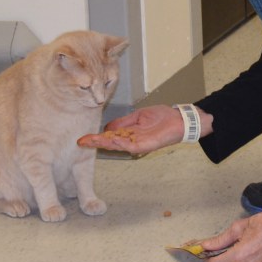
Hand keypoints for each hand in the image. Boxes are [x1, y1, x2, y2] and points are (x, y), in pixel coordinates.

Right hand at [78, 105, 209, 154]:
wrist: (179, 120)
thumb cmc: (162, 117)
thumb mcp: (138, 116)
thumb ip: (123, 122)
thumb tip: (107, 129)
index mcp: (128, 133)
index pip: (109, 137)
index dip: (96, 137)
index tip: (83, 138)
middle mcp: (131, 140)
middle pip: (110, 143)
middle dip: (96, 142)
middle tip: (81, 141)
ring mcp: (138, 144)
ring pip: (118, 145)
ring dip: (105, 143)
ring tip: (92, 141)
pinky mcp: (146, 145)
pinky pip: (131, 146)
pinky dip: (121, 143)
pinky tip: (111, 140)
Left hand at [199, 208, 261, 261]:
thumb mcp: (238, 228)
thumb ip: (220, 240)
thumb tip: (206, 245)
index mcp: (240, 255)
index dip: (210, 259)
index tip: (208, 254)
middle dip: (225, 257)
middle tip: (230, 245)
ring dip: (238, 260)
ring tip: (247, 245)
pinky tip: (256, 250)